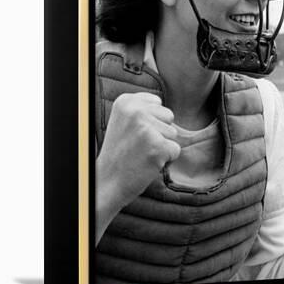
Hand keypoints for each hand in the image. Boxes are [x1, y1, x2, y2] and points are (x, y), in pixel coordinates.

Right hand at [96, 93, 180, 241]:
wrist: (107, 182)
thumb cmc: (119, 154)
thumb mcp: (124, 122)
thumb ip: (145, 111)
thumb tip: (174, 116)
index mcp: (125, 101)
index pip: (157, 103)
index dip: (150, 121)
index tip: (133, 133)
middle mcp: (135, 111)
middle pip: (168, 116)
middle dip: (159, 132)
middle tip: (138, 145)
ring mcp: (146, 128)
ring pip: (173, 133)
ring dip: (162, 145)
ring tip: (141, 153)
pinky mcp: (157, 146)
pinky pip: (175, 149)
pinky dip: (166, 159)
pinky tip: (147, 162)